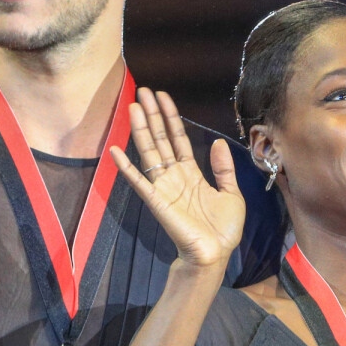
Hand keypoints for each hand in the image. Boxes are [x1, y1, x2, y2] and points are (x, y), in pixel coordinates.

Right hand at [110, 89, 245, 269]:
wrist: (215, 254)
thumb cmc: (223, 229)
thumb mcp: (231, 193)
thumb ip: (223, 168)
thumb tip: (216, 143)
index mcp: (191, 173)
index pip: (178, 138)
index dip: (171, 117)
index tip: (163, 97)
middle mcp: (174, 176)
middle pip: (160, 139)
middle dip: (152, 115)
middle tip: (142, 91)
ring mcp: (163, 187)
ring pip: (149, 152)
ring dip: (140, 130)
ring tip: (132, 108)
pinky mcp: (157, 201)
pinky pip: (139, 181)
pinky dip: (126, 167)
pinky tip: (114, 151)